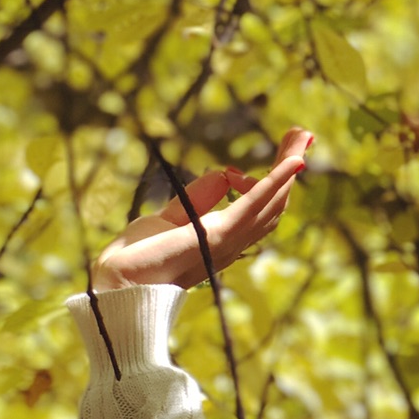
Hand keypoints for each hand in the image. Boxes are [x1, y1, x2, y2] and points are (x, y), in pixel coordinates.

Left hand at [90, 128, 312, 290]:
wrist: (116, 283)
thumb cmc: (135, 257)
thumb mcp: (170, 217)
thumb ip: (198, 198)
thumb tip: (225, 174)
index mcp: (221, 242)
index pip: (259, 211)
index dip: (272, 183)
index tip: (269, 158)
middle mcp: (231, 244)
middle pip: (273, 204)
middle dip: (287, 168)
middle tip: (301, 135)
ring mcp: (226, 240)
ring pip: (271, 201)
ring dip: (287, 167)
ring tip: (301, 136)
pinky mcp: (216, 234)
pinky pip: (254, 203)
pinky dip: (276, 180)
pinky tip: (293, 160)